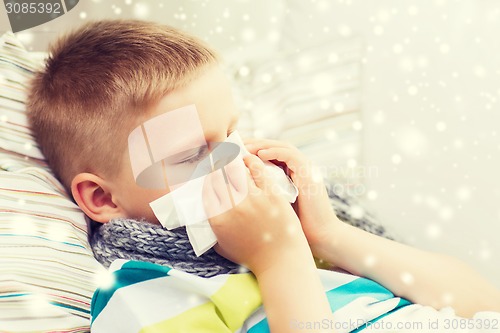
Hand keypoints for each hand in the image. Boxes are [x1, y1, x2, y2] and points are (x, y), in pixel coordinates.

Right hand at [203, 154, 310, 274]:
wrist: (280, 261)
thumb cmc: (251, 256)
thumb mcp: (222, 245)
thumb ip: (211, 226)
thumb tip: (204, 209)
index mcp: (218, 219)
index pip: (206, 189)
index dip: (207, 177)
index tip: (209, 171)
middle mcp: (232, 207)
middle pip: (219, 176)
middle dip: (217, 164)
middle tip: (218, 156)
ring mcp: (252, 200)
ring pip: (237, 169)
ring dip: (233, 160)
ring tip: (233, 155)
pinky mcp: (270, 195)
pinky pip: (258, 170)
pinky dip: (252, 161)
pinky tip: (250, 159)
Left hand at [244, 138, 341, 256]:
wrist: (320, 237)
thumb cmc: (294, 227)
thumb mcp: (272, 205)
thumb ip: (260, 193)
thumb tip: (234, 188)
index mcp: (291, 173)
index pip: (270, 153)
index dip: (251, 150)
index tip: (232, 151)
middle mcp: (299, 168)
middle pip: (274, 146)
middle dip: (254, 143)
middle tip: (235, 143)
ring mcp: (306, 170)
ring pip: (282, 147)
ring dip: (262, 145)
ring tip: (245, 147)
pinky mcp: (309, 174)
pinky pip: (291, 156)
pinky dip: (275, 152)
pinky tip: (259, 155)